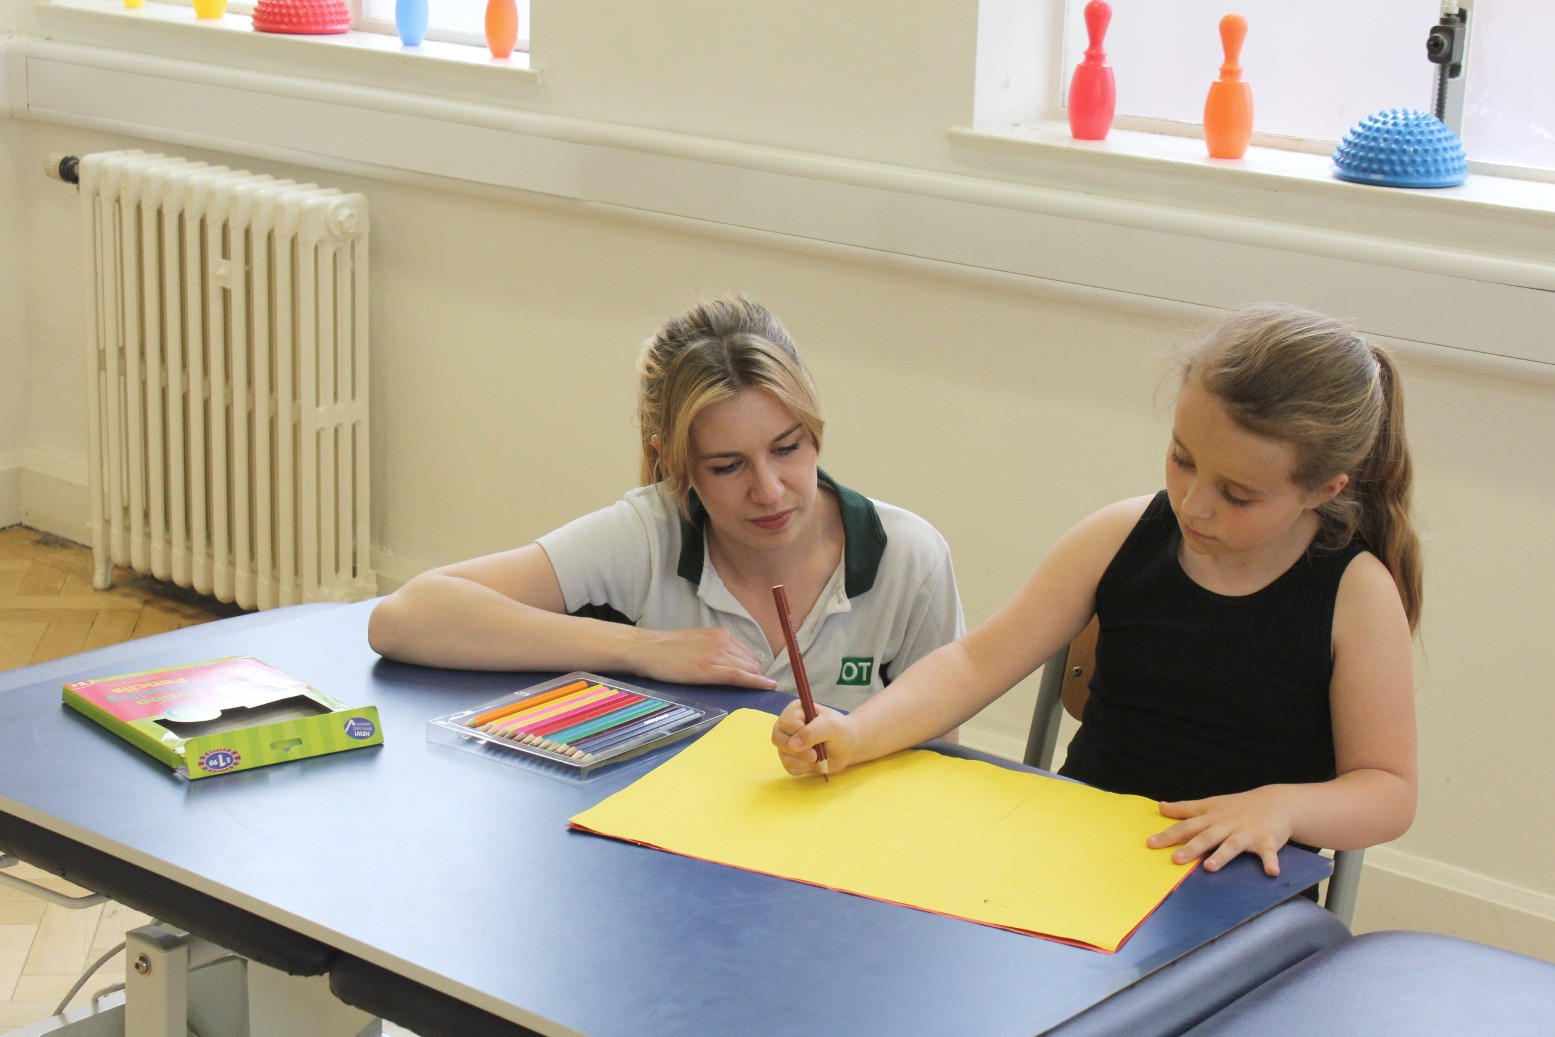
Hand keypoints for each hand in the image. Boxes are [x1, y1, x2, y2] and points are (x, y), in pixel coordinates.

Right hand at [626, 627, 777, 689]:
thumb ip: (717, 649)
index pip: (749, 653)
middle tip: (756, 688)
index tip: (761, 678)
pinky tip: (768, 686)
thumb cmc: (669, 649)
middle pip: (753, 662)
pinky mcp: (707, 669)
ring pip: (748, 668)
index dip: (756, 669)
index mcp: (721, 634)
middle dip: (757, 676)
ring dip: (756, 680)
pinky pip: (739, 675)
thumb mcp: (699, 641)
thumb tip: (734, 662)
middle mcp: (722, 641)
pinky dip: (756, 681)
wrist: (647, 649)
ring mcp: (716, 654)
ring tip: (759, 691)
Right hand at [770, 699, 855, 776]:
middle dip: (798, 751)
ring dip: (803, 761)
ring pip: (783, 755)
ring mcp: (786, 742)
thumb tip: (792, 745)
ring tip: (819, 756)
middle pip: (777, 738)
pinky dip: (803, 768)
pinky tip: (814, 762)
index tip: (816, 740)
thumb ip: (812, 733)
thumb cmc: (840, 731)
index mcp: (795, 710)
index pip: (786, 723)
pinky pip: (789, 767)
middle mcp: (787, 725)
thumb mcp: (831, 727)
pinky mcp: (789, 758)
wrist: (847, 748)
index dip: (799, 734)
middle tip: (815, 755)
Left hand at [1146, 786, 1295, 876]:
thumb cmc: (1238, 806)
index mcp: (1212, 819)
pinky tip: (1272, 871)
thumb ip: (1185, 809)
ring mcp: (1247, 833)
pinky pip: (1269, 853)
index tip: (1150, 843)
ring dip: (1222, 856)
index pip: (1186, 827)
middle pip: (1206, 837)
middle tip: (1176, 859)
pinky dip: (1271, 861)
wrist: (1276, 802)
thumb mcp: (1210, 805)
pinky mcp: (1267, 841)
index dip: (1168, 835)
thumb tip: (1160, 807)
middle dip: (1191, 848)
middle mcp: (1226, 826)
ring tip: (1210, 867)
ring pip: (1233, 845)